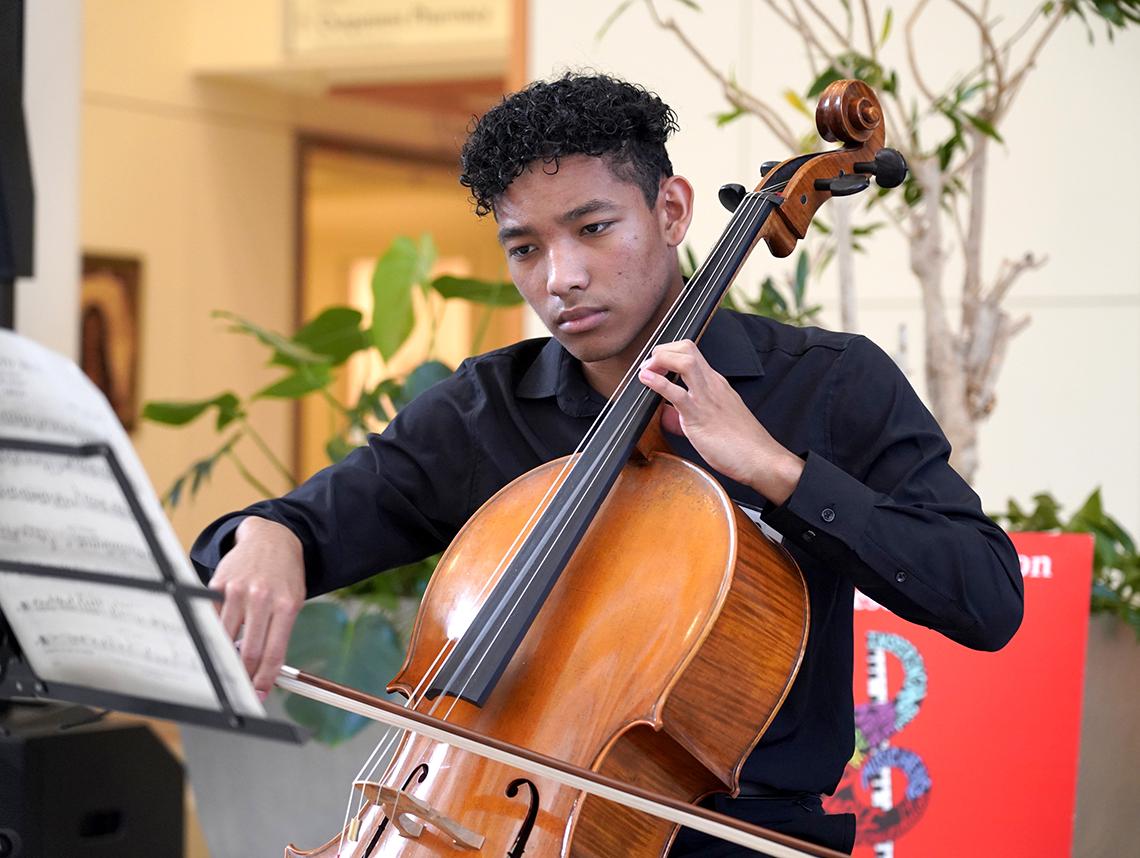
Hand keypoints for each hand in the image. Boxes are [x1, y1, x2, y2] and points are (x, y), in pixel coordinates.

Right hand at [209, 516, 305, 699]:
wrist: (271, 538)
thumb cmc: (285, 575)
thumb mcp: (293, 601)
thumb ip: (280, 633)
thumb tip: (265, 671)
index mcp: (286, 605)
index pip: (273, 653)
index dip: (264, 679)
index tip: (258, 695)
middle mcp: (261, 597)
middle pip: (248, 651)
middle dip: (243, 676)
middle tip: (240, 689)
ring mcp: (237, 591)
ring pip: (225, 639)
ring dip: (226, 658)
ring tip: (229, 668)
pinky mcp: (217, 586)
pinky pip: (213, 621)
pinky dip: (217, 635)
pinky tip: (221, 638)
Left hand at [637, 340, 803, 504]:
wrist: (762, 459)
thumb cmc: (742, 444)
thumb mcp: (713, 420)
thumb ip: (688, 413)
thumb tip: (666, 414)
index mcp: (716, 384)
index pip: (692, 354)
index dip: (670, 352)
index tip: (656, 364)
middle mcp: (712, 385)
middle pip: (687, 349)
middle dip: (663, 349)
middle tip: (649, 364)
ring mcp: (707, 398)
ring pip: (685, 361)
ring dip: (660, 359)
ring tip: (646, 368)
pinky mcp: (700, 416)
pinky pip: (677, 393)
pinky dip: (657, 383)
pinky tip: (645, 379)